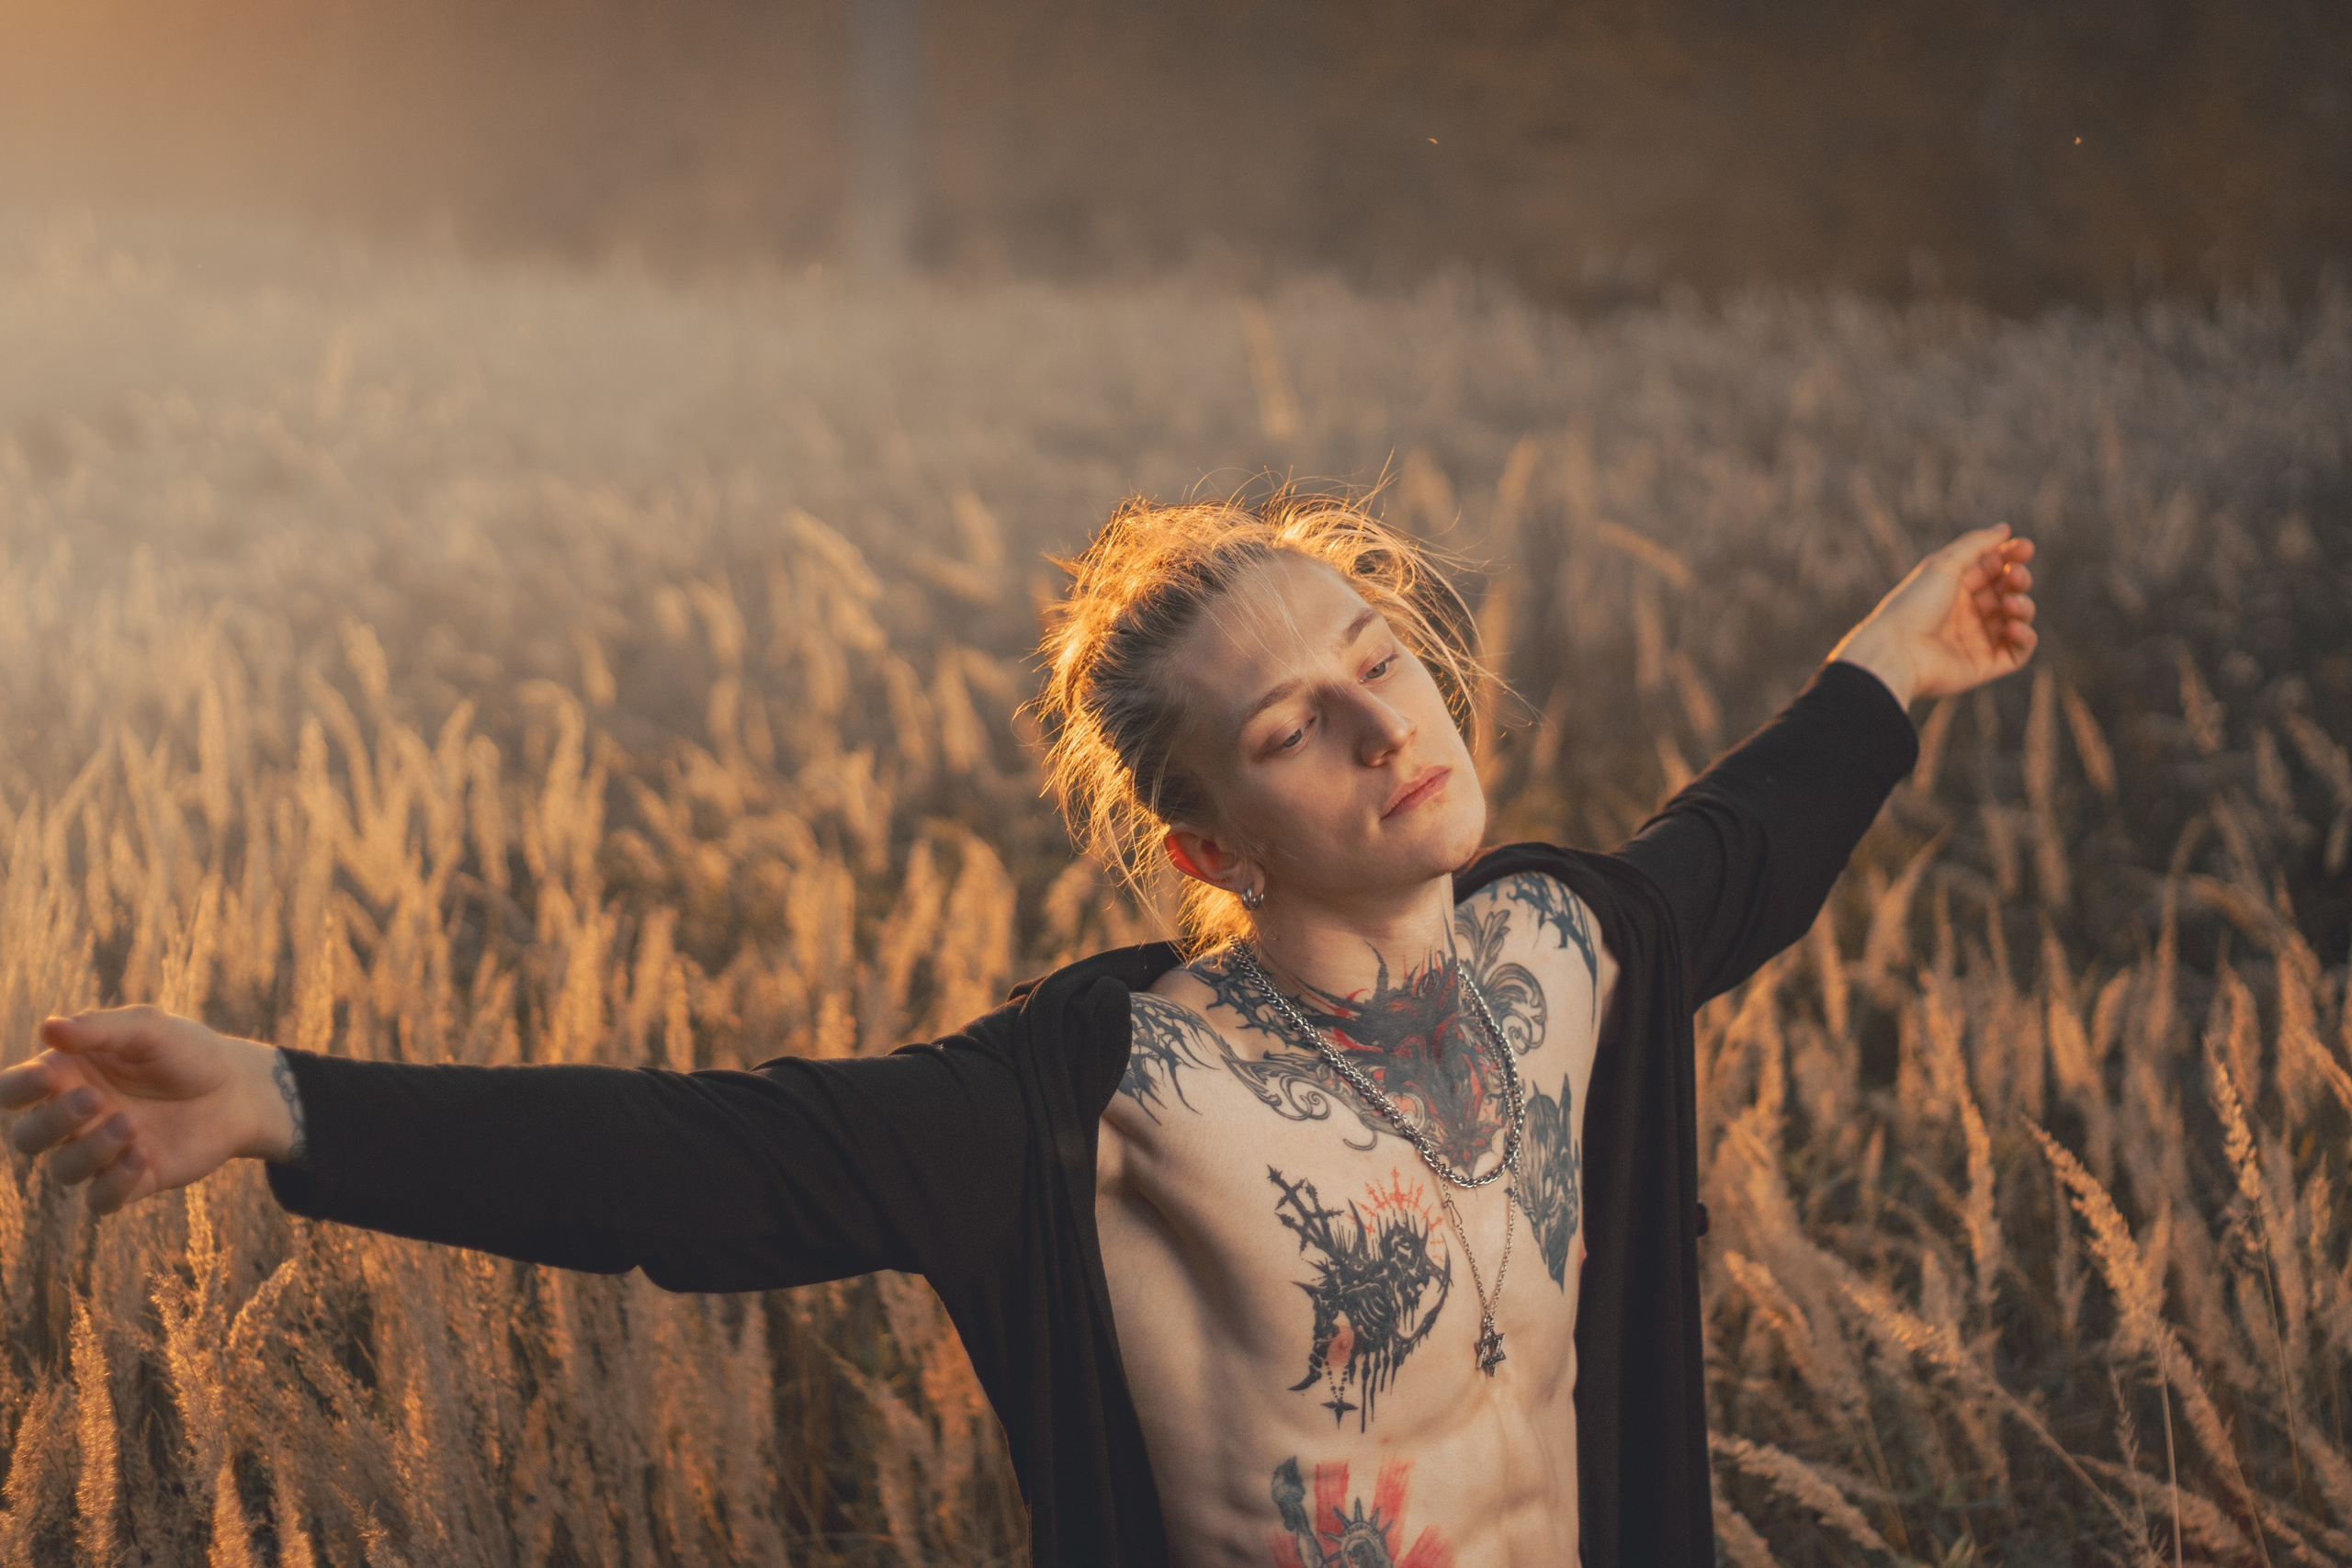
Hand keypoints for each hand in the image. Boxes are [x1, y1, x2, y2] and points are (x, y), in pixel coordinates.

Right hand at [0, 1007, 291, 1215]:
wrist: (238, 1088)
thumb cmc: (187, 1052)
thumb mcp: (150, 1029)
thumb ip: (100, 1029)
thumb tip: (47, 1028)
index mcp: (67, 1076)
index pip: (15, 1090)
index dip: (18, 1089)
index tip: (45, 1077)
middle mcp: (76, 1119)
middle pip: (29, 1136)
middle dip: (52, 1122)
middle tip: (94, 1098)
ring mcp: (102, 1152)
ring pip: (64, 1170)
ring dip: (90, 1151)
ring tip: (131, 1125)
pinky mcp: (133, 1180)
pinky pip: (101, 1199)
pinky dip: (114, 1184)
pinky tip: (143, 1156)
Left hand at [1827, 524, 2037, 705]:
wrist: (1897, 650)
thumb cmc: (1915, 604)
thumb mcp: (1944, 565)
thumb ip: (1976, 545)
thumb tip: (2004, 529)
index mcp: (1954, 587)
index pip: (1993, 568)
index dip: (2012, 557)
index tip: (2025, 548)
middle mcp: (1965, 613)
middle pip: (2007, 592)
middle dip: (2019, 580)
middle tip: (2015, 576)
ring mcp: (1975, 640)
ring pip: (2016, 619)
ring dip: (2024, 607)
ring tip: (2010, 604)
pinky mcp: (1982, 666)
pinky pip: (2016, 653)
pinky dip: (2025, 638)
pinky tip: (2014, 627)